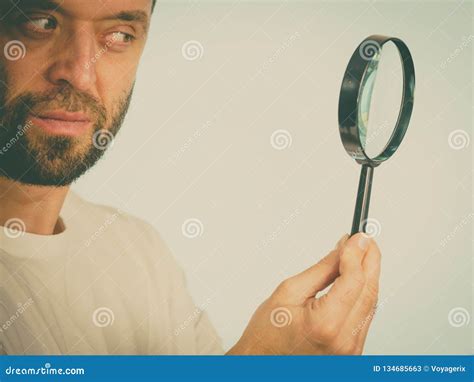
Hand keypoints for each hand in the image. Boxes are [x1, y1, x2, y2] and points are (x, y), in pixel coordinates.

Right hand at [227, 233, 380, 354]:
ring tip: (362, 254)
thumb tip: (342, 250)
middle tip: (366, 240)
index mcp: (325, 324)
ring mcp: (350, 350)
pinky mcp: (351, 352)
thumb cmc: (267, 335)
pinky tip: (358, 280)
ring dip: (369, 277)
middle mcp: (344, 341)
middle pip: (369, 291)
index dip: (357, 254)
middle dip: (370, 261)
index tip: (358, 237)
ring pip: (370, 304)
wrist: (262, 364)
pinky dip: (363, 295)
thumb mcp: (289, 292)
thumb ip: (321, 270)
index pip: (354, 281)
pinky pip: (365, 317)